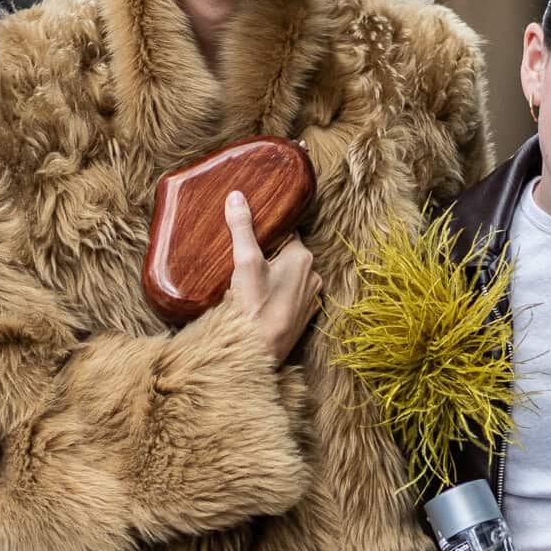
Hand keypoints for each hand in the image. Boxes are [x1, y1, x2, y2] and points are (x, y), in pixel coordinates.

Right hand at [226, 190, 321, 363]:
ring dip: (274, 275)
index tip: (252, 232)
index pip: (287, 232)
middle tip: (246, 257)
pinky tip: (260, 298)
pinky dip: (278, 294)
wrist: (258, 353)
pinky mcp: (303, 317)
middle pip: (289, 254)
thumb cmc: (254, 307)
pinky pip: (291, 296)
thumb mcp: (245, 261)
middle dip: (270, 253)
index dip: (268, 231)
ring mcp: (311, 299)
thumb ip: (242, 227)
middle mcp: (314, 276)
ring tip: (251, 280)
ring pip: (290, 276)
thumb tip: (237, 197)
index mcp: (304, 258)